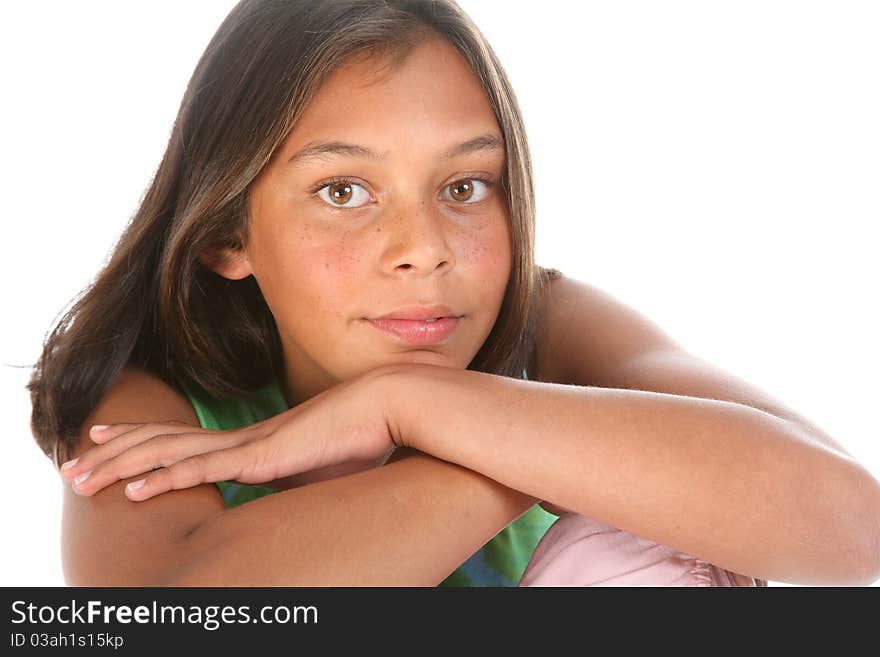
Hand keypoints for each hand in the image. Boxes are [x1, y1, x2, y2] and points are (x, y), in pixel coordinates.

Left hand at [60, 368, 398, 500]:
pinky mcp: (262, 457)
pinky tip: (130, 491)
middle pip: (165, 443)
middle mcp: (242, 439)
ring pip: (169, 455)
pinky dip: (162, 480)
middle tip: (73, 460)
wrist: (390, 405)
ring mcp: (249, 445)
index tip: (112, 445)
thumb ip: (297, 482)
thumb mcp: (324, 469)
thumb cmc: (364, 438)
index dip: (145, 443)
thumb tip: (286, 499)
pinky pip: (202, 470)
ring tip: (79, 476)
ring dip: (120, 467)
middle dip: (115, 454)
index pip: (186, 442)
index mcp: (254, 442)